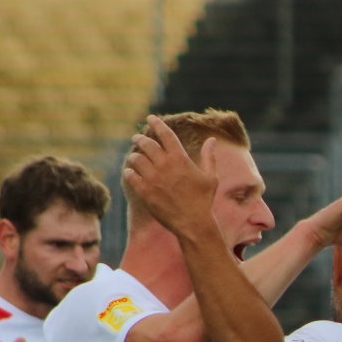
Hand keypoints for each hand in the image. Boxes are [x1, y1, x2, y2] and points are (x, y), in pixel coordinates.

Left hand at [123, 115, 219, 240]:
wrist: (193, 223)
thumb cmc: (204, 200)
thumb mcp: (211, 177)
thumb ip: (209, 156)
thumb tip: (212, 140)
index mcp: (180, 159)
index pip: (165, 134)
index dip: (157, 123)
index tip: (150, 118)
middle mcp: (165, 165)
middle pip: (147, 144)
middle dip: (140, 139)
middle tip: (137, 138)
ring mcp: (153, 178)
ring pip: (136, 158)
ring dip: (135, 156)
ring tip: (135, 157)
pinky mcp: (145, 191)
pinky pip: (130, 175)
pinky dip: (129, 172)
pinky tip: (130, 172)